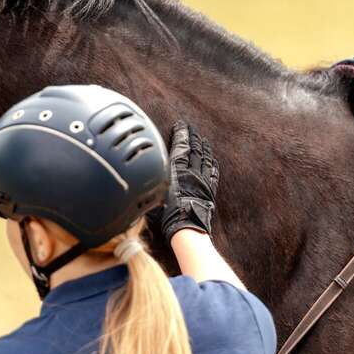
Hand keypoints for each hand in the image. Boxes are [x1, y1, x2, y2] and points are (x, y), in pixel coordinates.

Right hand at [147, 121, 218, 239]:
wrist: (187, 229)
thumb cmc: (166, 215)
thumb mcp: (154, 195)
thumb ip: (151, 182)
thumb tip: (141, 176)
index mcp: (177, 171)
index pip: (181, 147)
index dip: (182, 134)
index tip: (181, 125)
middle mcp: (191, 173)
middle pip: (194, 150)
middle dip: (193, 137)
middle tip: (192, 128)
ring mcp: (202, 181)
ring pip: (205, 159)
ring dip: (204, 148)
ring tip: (203, 140)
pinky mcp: (209, 191)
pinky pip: (213, 173)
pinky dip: (212, 164)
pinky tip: (212, 160)